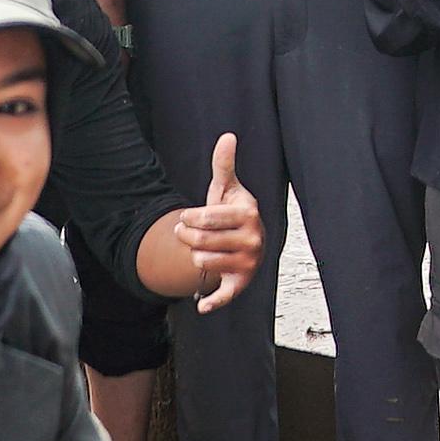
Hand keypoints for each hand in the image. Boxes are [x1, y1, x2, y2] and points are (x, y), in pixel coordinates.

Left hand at [180, 134, 260, 310]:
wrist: (242, 242)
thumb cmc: (230, 213)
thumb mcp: (226, 188)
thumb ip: (224, 165)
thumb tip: (227, 136)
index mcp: (248, 214)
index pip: (207, 217)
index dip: (190, 217)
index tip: (187, 216)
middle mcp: (253, 240)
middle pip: (201, 240)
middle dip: (186, 236)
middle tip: (186, 234)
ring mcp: (249, 263)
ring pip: (203, 262)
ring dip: (193, 256)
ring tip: (197, 251)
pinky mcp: (241, 284)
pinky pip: (224, 295)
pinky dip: (211, 302)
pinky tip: (201, 304)